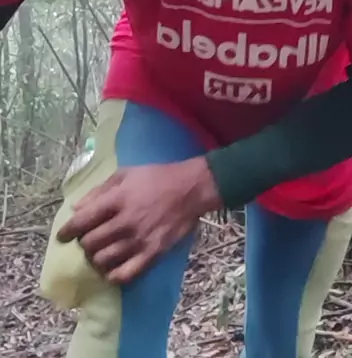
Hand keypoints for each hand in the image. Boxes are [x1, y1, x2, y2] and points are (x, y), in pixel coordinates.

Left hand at [57, 156, 221, 283]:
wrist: (190, 189)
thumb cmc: (156, 177)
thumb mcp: (126, 174)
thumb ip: (100, 190)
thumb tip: (77, 208)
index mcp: (117, 199)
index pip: (83, 221)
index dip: (68, 231)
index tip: (63, 236)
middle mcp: (125, 222)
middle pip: (91, 243)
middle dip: (84, 243)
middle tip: (87, 241)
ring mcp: (139, 240)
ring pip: (104, 260)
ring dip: (96, 258)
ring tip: (98, 254)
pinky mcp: (152, 253)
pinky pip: (126, 273)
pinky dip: (114, 275)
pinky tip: (111, 270)